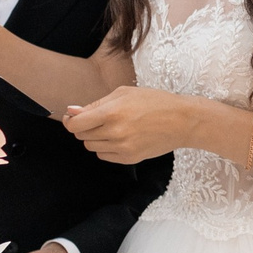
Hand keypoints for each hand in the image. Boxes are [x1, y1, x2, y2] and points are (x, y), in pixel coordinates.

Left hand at [63, 85, 197, 165]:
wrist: (182, 121)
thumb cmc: (154, 102)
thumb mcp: (124, 93)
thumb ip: (96, 104)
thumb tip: (72, 112)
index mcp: (112, 112)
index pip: (75, 124)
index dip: (70, 120)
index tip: (73, 117)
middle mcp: (115, 132)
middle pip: (81, 136)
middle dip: (85, 127)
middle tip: (100, 119)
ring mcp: (122, 148)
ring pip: (91, 147)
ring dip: (96, 138)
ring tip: (113, 128)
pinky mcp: (129, 159)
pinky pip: (103, 156)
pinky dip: (106, 147)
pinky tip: (120, 138)